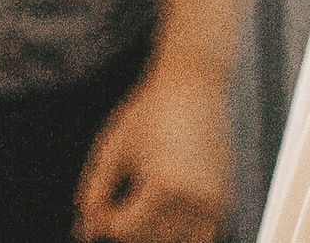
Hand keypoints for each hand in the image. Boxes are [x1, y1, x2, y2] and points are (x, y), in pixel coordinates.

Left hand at [74, 55, 231, 242]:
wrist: (194, 82)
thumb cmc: (150, 111)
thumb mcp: (113, 148)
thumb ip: (94, 194)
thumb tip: (86, 233)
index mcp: (163, 187)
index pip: (125, 231)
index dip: (107, 219)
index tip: (104, 200)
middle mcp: (193, 200)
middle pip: (149, 240)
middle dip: (130, 226)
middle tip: (126, 194)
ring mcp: (212, 202)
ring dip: (156, 233)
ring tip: (146, 205)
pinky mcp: (223, 200)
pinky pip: (201, 239)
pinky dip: (183, 235)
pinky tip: (168, 213)